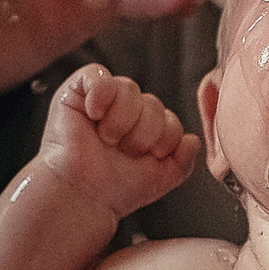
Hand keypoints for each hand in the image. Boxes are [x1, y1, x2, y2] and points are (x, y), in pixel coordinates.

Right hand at [41, 64, 198, 219]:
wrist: (82, 195)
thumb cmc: (113, 190)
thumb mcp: (160, 180)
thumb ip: (183, 161)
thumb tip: (192, 139)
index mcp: (144, 130)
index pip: (170, 119)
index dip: (163, 139)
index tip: (145, 158)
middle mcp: (124, 112)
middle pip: (153, 103)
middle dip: (143, 133)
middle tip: (122, 151)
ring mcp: (101, 100)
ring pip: (130, 88)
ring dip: (122, 120)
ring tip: (107, 138)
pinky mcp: (76, 92)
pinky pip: (97, 75)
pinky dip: (100, 93)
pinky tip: (94, 115)